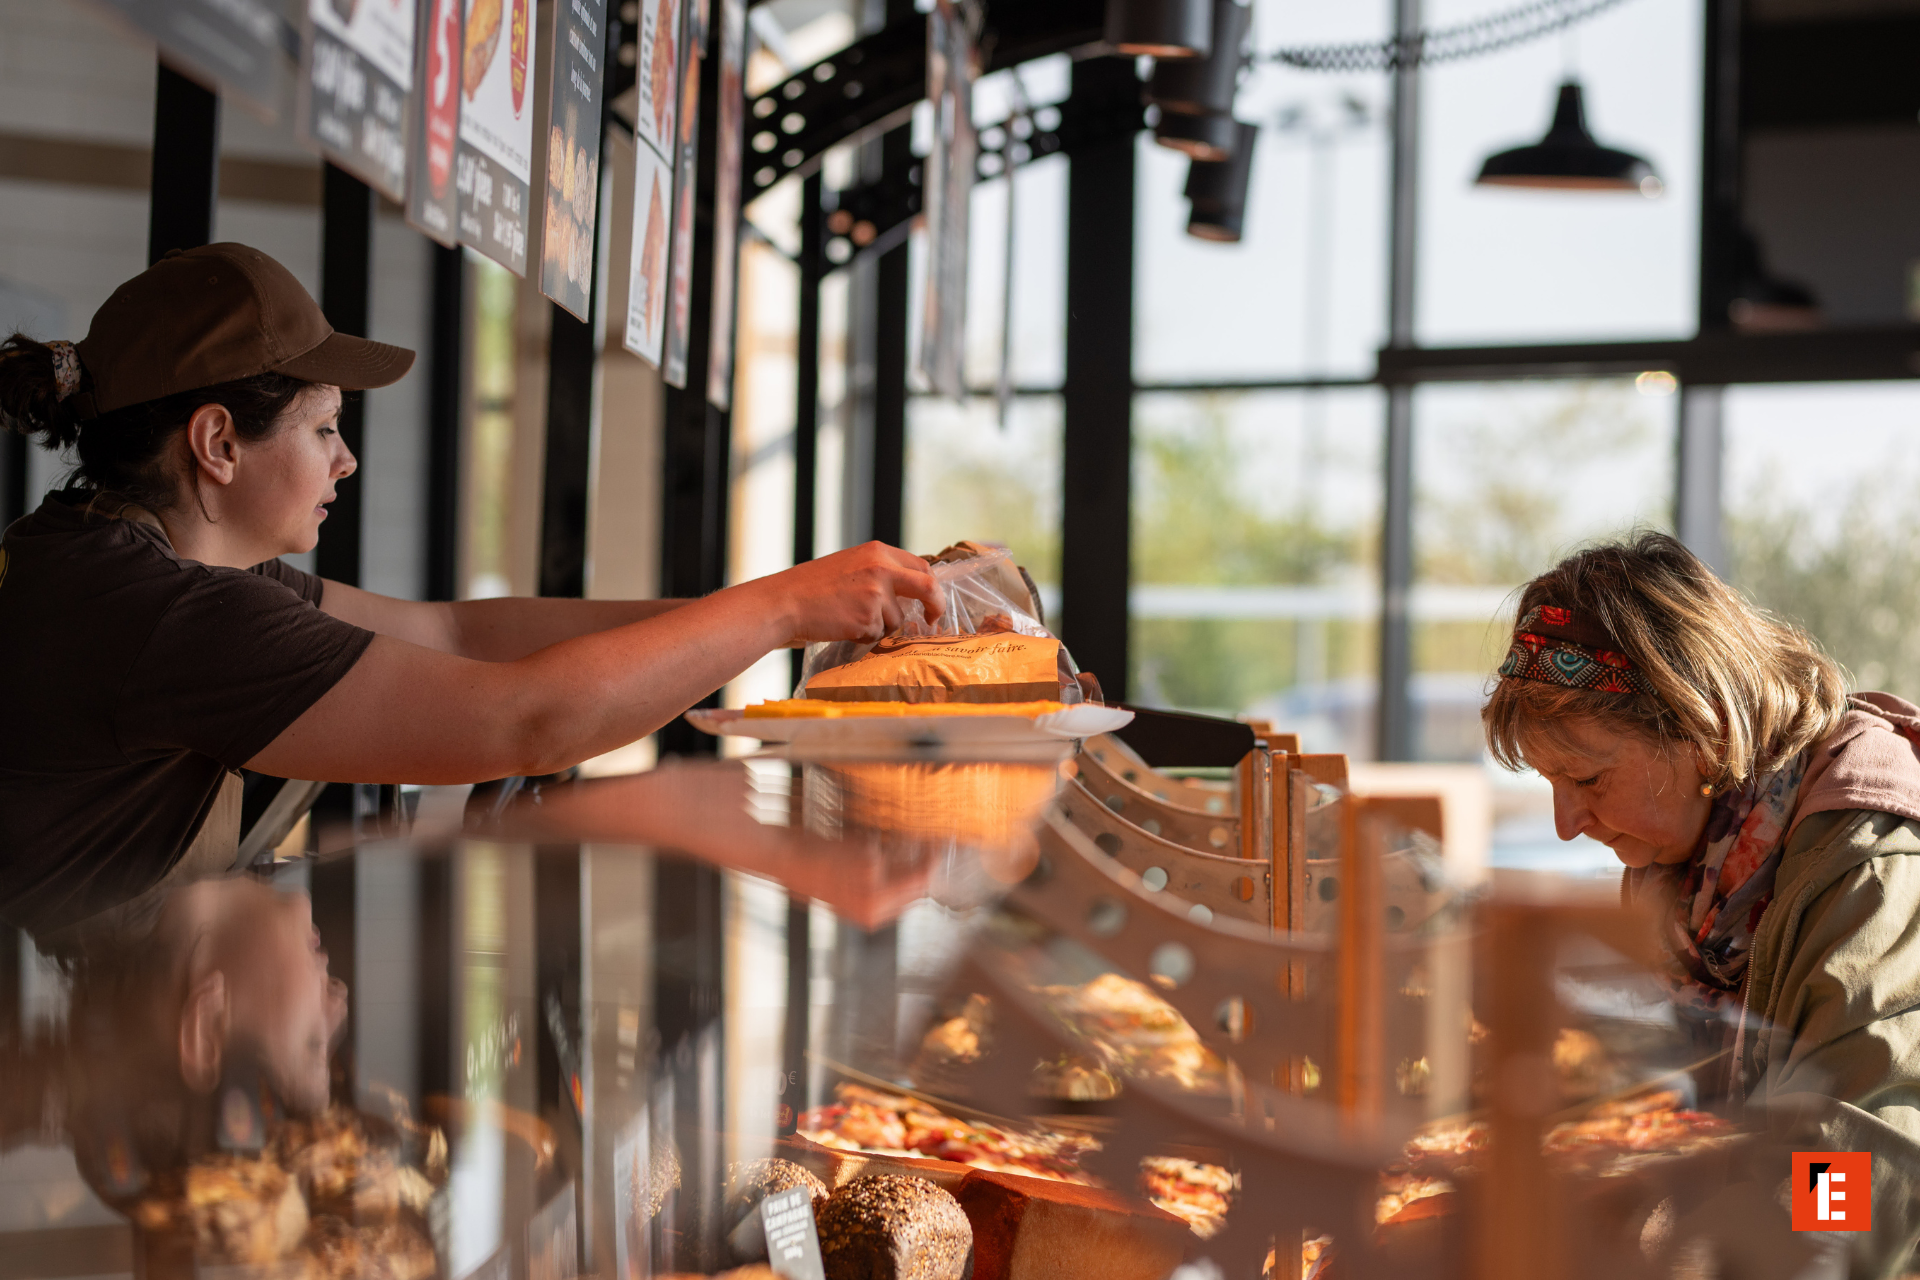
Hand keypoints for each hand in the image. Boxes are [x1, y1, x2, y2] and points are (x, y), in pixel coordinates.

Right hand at [753, 542, 942, 644]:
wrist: (784, 602)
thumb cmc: (811, 588)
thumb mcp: (850, 566)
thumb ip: (879, 573)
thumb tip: (910, 593)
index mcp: (877, 552)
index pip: (920, 565)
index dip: (929, 585)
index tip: (930, 600)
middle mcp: (881, 568)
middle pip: (927, 586)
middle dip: (935, 606)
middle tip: (933, 620)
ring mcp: (876, 593)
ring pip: (897, 619)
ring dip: (880, 626)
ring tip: (848, 618)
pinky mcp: (868, 617)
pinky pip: (878, 634)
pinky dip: (863, 635)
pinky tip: (842, 626)